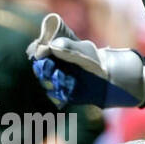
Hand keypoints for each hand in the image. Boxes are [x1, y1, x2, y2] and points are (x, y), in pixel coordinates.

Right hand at [27, 13, 144, 107]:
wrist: (107, 77)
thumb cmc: (94, 60)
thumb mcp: (82, 50)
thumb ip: (67, 46)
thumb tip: (49, 47)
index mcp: (54, 52)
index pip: (38, 50)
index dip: (37, 51)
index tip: (41, 51)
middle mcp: (53, 67)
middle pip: (39, 68)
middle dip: (42, 68)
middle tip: (49, 66)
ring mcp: (56, 81)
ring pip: (45, 83)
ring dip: (51, 81)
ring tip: (61, 77)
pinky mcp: (63, 95)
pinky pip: (55, 97)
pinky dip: (59, 94)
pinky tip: (68, 88)